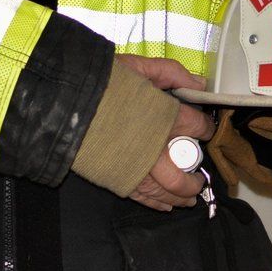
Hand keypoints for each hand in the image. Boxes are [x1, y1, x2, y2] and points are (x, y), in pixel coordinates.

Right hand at [117, 54, 214, 212]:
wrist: (66, 101)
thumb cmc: (104, 81)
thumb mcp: (139, 65)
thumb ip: (171, 72)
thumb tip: (199, 84)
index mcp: (163, 116)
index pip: (196, 127)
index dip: (204, 129)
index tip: (205, 130)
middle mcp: (154, 148)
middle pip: (183, 174)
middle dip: (195, 179)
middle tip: (199, 178)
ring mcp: (136, 168)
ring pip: (166, 191)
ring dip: (181, 196)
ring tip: (189, 197)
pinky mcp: (119, 179)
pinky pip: (144, 198)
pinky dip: (157, 204)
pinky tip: (165, 205)